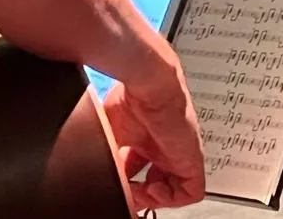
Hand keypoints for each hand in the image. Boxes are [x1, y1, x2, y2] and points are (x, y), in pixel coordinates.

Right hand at [103, 78, 206, 210]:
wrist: (149, 84)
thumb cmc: (130, 98)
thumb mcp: (107, 133)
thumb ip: (104, 153)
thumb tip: (90, 172)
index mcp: (144, 139)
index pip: (138, 169)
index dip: (126, 183)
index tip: (114, 186)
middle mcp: (163, 148)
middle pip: (156, 180)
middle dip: (140, 194)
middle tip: (126, 194)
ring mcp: (178, 154)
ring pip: (175, 188)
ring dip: (155, 198)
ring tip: (137, 193)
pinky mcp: (191, 159)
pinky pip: (192, 190)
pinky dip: (172, 199)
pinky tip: (152, 189)